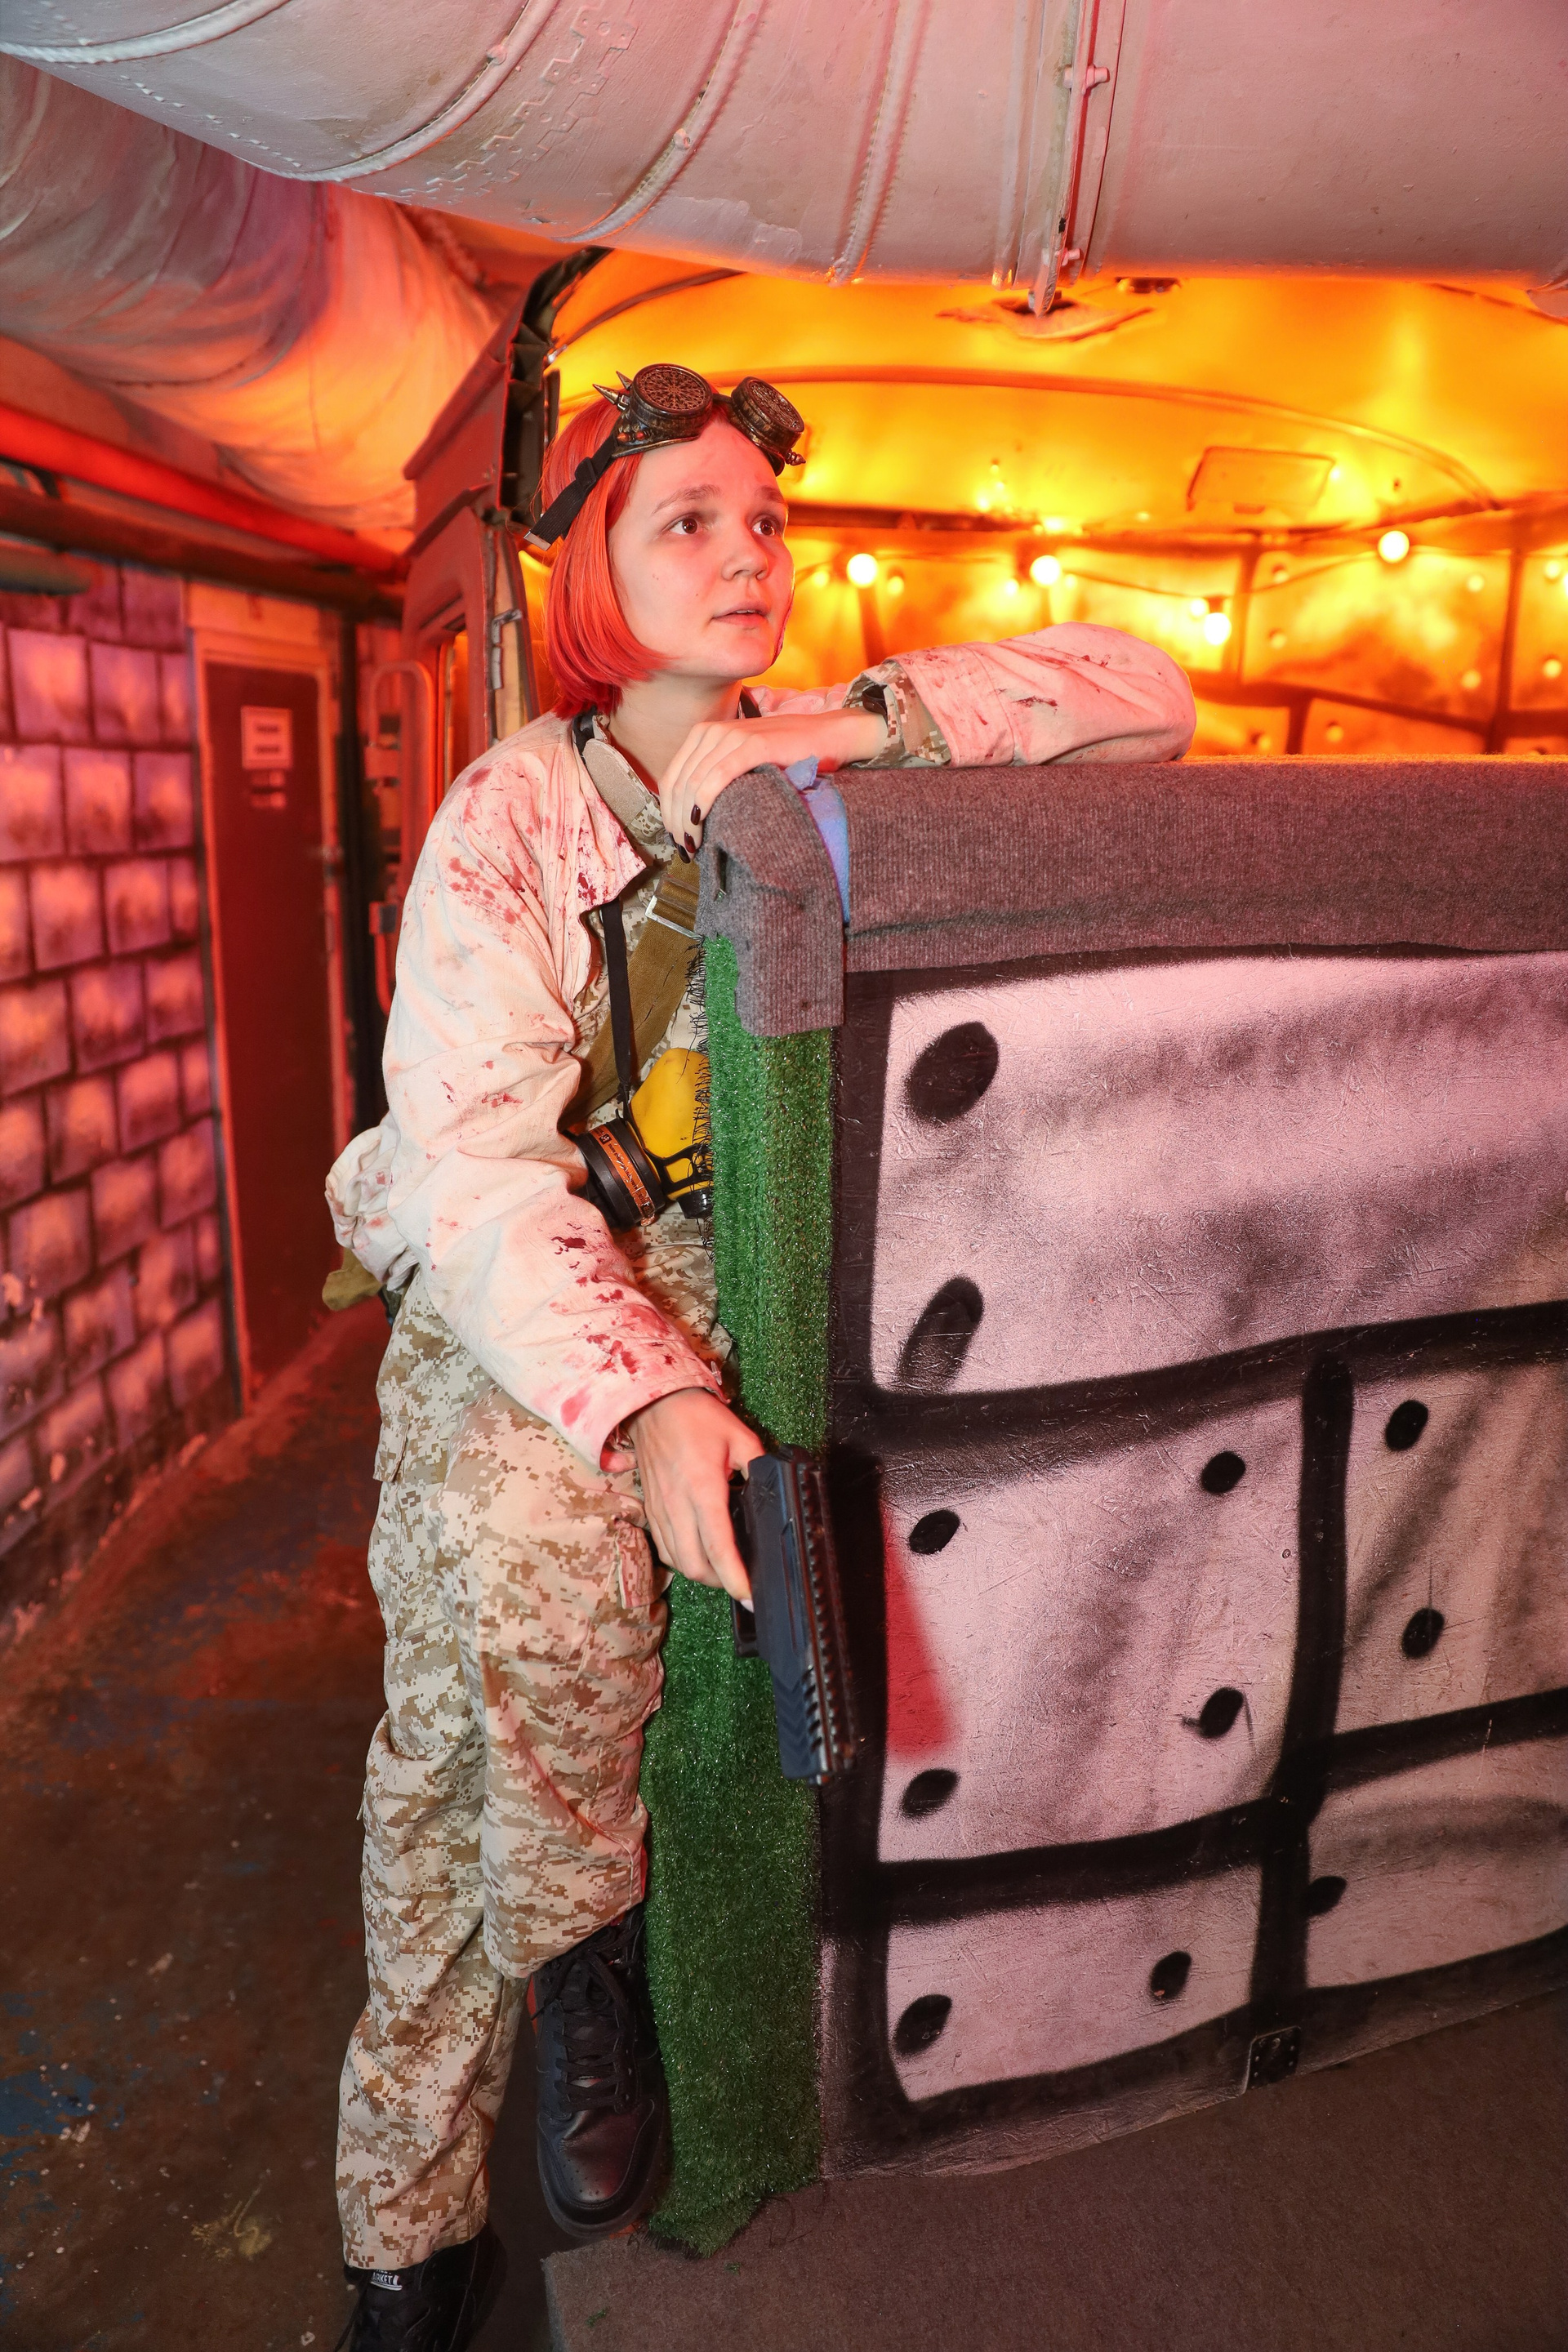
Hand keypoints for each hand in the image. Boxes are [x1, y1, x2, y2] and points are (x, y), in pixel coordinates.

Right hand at [609, 1387, 765, 1603]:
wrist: (653, 1403)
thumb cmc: (698, 1417)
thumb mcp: (740, 1437)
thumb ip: (758, 1467)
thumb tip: (772, 1492)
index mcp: (703, 1489)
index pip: (718, 1546)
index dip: (735, 1578)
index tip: (750, 1598)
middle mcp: (677, 1506)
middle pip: (694, 1566)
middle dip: (720, 1582)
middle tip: (742, 1580)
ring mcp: (659, 1510)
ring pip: (677, 1561)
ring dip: (701, 1573)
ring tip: (724, 1570)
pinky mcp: (650, 1509)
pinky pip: (665, 1547)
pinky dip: (683, 1559)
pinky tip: (699, 1552)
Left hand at [657, 706, 887, 849]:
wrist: (829, 737)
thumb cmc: (788, 755)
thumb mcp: (743, 761)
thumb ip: (718, 775)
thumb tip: (692, 812)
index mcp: (705, 734)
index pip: (671, 777)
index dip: (667, 811)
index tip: (675, 837)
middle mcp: (713, 731)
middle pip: (678, 783)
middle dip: (675, 820)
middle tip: (683, 848)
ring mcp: (731, 736)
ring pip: (692, 784)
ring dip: (686, 819)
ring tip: (692, 845)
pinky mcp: (752, 746)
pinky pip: (716, 778)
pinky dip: (702, 804)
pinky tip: (700, 825)